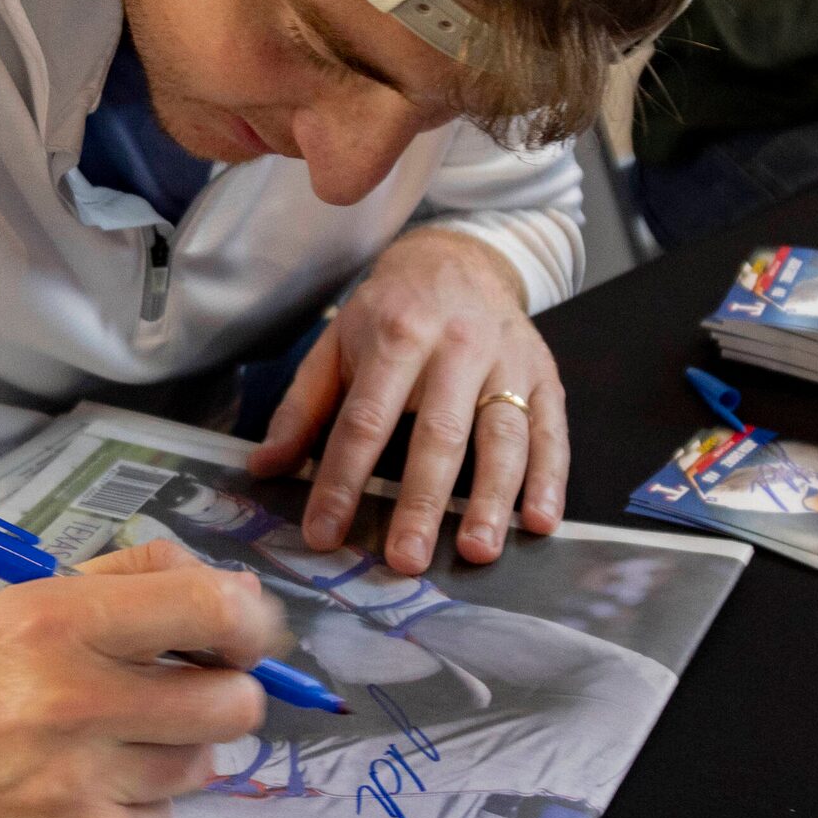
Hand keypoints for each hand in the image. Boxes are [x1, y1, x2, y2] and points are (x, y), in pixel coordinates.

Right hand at [0, 540, 285, 817]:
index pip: (210, 609)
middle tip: (183, 697)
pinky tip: (83, 796)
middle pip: (233, 703)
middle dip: (222, 696)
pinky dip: (136, 810)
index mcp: (56, 622)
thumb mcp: (29, 606)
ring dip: (172, 756)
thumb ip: (133, 579)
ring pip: (202, 767)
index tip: (242, 637)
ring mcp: (80, 786)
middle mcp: (71, 702)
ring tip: (110, 749)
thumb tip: (241, 589)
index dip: (250, 624)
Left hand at [247, 228, 568, 574]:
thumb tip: (265, 467)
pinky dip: (550, 478)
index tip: (324, 533)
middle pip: (439, 433)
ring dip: (491, 498)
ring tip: (475, 550)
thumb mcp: (335, 344)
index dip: (342, 479)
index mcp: (396, 336)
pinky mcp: (544, 375)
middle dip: (422, 501)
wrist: (459, 259)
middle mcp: (457, 346)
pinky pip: (552, 430)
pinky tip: (540, 521)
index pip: (365, 419)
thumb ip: (302, 408)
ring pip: (503, 435)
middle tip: (406, 559)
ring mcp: (507, 361)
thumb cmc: (391, 312)